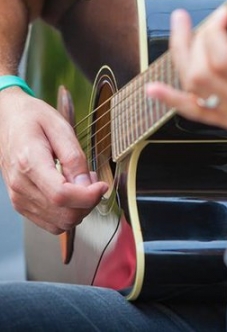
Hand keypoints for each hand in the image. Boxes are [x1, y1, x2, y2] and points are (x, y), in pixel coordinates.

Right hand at [0, 88, 107, 233]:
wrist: (8, 119)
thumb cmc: (33, 118)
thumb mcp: (60, 127)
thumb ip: (74, 157)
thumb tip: (87, 185)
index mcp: (29, 162)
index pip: (61, 196)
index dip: (88, 197)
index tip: (102, 185)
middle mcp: (20, 185)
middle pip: (63, 215)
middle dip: (88, 202)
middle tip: (93, 180)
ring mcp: (19, 198)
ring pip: (60, 223)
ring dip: (79, 209)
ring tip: (82, 183)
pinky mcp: (22, 204)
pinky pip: (51, 223)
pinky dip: (67, 213)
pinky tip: (71, 193)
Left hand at [146, 7, 226, 136]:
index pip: (225, 59)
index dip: (216, 33)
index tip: (222, 15)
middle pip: (203, 71)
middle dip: (197, 39)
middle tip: (206, 22)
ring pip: (192, 87)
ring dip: (182, 55)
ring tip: (181, 30)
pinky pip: (193, 112)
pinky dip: (170, 98)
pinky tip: (153, 89)